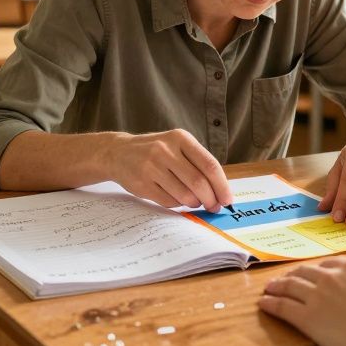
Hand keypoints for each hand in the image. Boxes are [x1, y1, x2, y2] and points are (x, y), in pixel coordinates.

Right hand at [103, 129, 231, 211]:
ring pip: (184, 194)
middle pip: (199, 182)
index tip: (227, 200)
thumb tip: (220, 192)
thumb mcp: (176, 146)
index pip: (210, 165)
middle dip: (210, 199)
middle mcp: (166, 150)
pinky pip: (168, 201)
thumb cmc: (155, 151)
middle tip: (214, 207)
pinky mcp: (142, 183)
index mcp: (180, 138)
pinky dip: (177, 204)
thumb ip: (197, 163)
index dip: (222, 186)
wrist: (118, 152)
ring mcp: (152, 167)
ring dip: (194, 203)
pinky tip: (176, 199)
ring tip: (194, 202)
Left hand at [259, 257, 345, 345]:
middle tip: (283, 281)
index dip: (316, 269)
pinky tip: (264, 304)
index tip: (309, 273)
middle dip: (292, 275)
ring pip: (290, 285)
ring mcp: (317, 295)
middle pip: (305, 272)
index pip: (329, 263)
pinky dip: (270, 303)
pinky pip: (282, 306)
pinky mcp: (306, 317)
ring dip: (276, 286)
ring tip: (268, 290)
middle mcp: (332, 277)